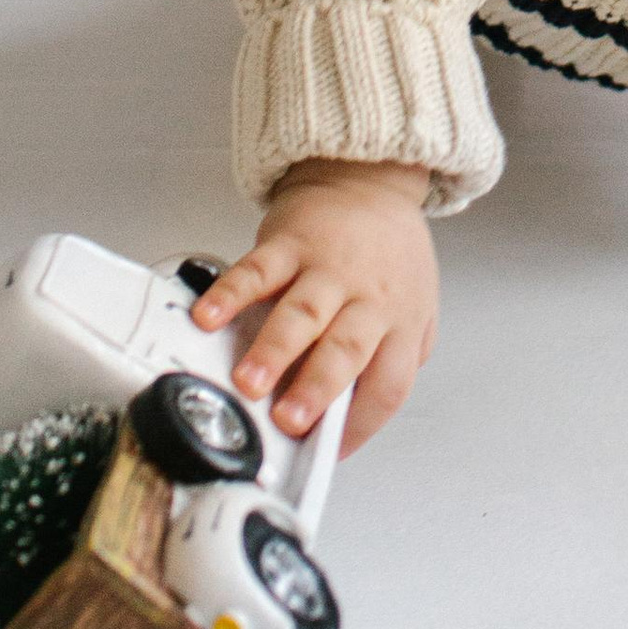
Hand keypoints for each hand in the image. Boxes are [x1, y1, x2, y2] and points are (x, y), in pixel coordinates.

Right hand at [190, 161, 438, 456]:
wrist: (368, 178)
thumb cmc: (387, 250)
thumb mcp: (417, 306)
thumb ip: (401, 355)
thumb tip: (359, 413)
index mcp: (400, 320)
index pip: (388, 385)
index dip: (361, 425)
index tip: (327, 450)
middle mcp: (366, 297)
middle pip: (345, 350)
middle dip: (315, 389)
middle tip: (287, 420)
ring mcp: (328, 268)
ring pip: (301, 314)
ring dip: (273, 351)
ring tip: (248, 382)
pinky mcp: (291, 242)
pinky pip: (258, 269)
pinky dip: (231, 293)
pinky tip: (209, 316)